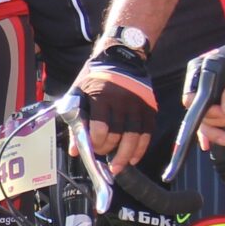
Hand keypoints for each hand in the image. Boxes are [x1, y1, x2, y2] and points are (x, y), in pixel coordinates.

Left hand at [77, 55, 157, 173]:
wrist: (120, 59)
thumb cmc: (94, 78)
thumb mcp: (79, 95)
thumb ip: (76, 122)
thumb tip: (75, 150)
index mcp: (101, 96)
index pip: (99, 128)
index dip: (95, 143)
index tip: (92, 148)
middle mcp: (122, 101)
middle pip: (117, 135)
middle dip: (108, 150)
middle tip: (102, 155)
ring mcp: (138, 104)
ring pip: (134, 137)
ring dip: (126, 156)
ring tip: (118, 167)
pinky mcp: (149, 108)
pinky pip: (147, 133)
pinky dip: (141, 148)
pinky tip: (134, 158)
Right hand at [189, 26, 224, 149]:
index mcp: (199, 70)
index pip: (192, 98)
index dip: (208, 111)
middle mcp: (198, 82)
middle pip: (198, 110)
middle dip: (216, 120)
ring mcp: (206, 91)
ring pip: (203, 117)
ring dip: (216, 127)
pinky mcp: (215, 98)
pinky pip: (208, 117)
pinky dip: (210, 130)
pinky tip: (210, 143)